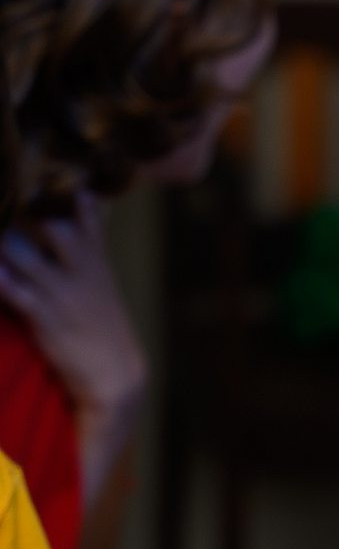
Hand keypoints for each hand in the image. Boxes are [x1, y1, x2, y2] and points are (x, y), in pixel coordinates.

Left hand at [0, 194, 146, 506]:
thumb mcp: (102, 280)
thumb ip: (91, 242)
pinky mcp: (47, 318)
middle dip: (24, 210)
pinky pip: (16, 292)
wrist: (116, 374)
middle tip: (4, 198)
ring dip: (2, 243)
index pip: (84, 214)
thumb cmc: (102, 325)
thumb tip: (87, 202)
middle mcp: (82, 271)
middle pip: (52, 225)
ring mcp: (64, 294)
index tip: (40, 173)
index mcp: (97, 261)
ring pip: (25, 254)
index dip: (62, 191)